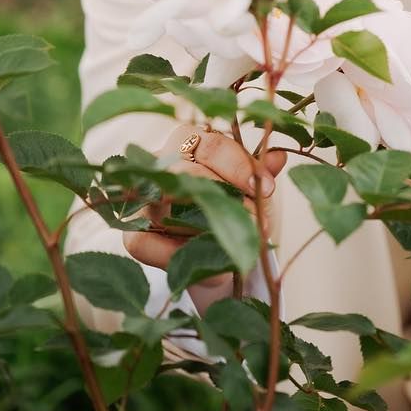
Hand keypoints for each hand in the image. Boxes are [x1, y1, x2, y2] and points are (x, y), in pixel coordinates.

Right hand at [121, 126, 288, 290]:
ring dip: (206, 229)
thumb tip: (277, 158)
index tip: (266, 190)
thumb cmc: (233, 198)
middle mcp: (158, 164)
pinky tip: (216, 271)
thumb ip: (260, 171)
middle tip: (257, 221)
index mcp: (189, 139)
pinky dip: (182, 258)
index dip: (240, 167)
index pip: (211, 145)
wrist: (217, 240)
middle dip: (225, 198)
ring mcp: (142, 200)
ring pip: (165, 209)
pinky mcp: (133, 236)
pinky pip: (147, 245)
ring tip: (242, 245)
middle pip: (184, 173)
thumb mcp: (250, 183)